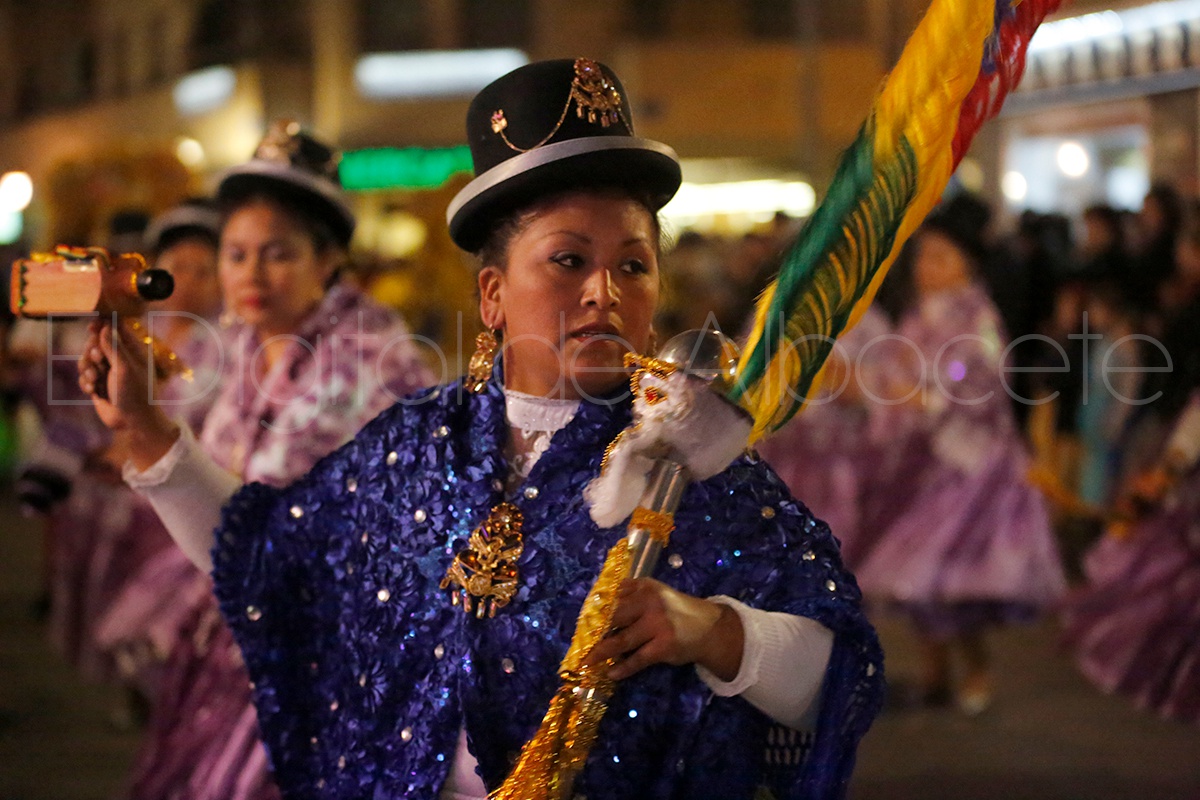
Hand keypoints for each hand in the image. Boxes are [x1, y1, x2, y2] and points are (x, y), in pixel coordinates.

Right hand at [77, 319, 179, 469]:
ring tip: (95, 380)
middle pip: (96, 343)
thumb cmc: (136, 394)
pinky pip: (84, 376)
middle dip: (92, 351)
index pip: (116, 329)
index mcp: (132, 351)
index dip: (103, 325)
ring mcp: (108, 372)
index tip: (92, 326)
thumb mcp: (125, 368)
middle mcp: (119, 359)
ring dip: (87, 368)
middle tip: (98, 360)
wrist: (132, 422)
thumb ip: (114, 347)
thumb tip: (106, 326)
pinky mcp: (98, 385)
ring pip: (86, 360)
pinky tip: (93, 391)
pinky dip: (86, 382)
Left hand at [588, 578, 743, 681]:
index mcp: (645, 587)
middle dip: (594, 633)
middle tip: (579, 645)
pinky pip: (637, 660)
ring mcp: (658, 625)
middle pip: (613, 618)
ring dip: (601, 653)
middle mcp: (651, 602)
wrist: (709, 628)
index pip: (613, 597)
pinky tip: (611, 674)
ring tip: (587, 662)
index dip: (594, 611)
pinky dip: (623, 668)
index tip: (580, 624)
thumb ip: (630, 595)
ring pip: (622, 640)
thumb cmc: (674, 611)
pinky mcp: (664, 646)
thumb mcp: (655, 594)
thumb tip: (596, 607)